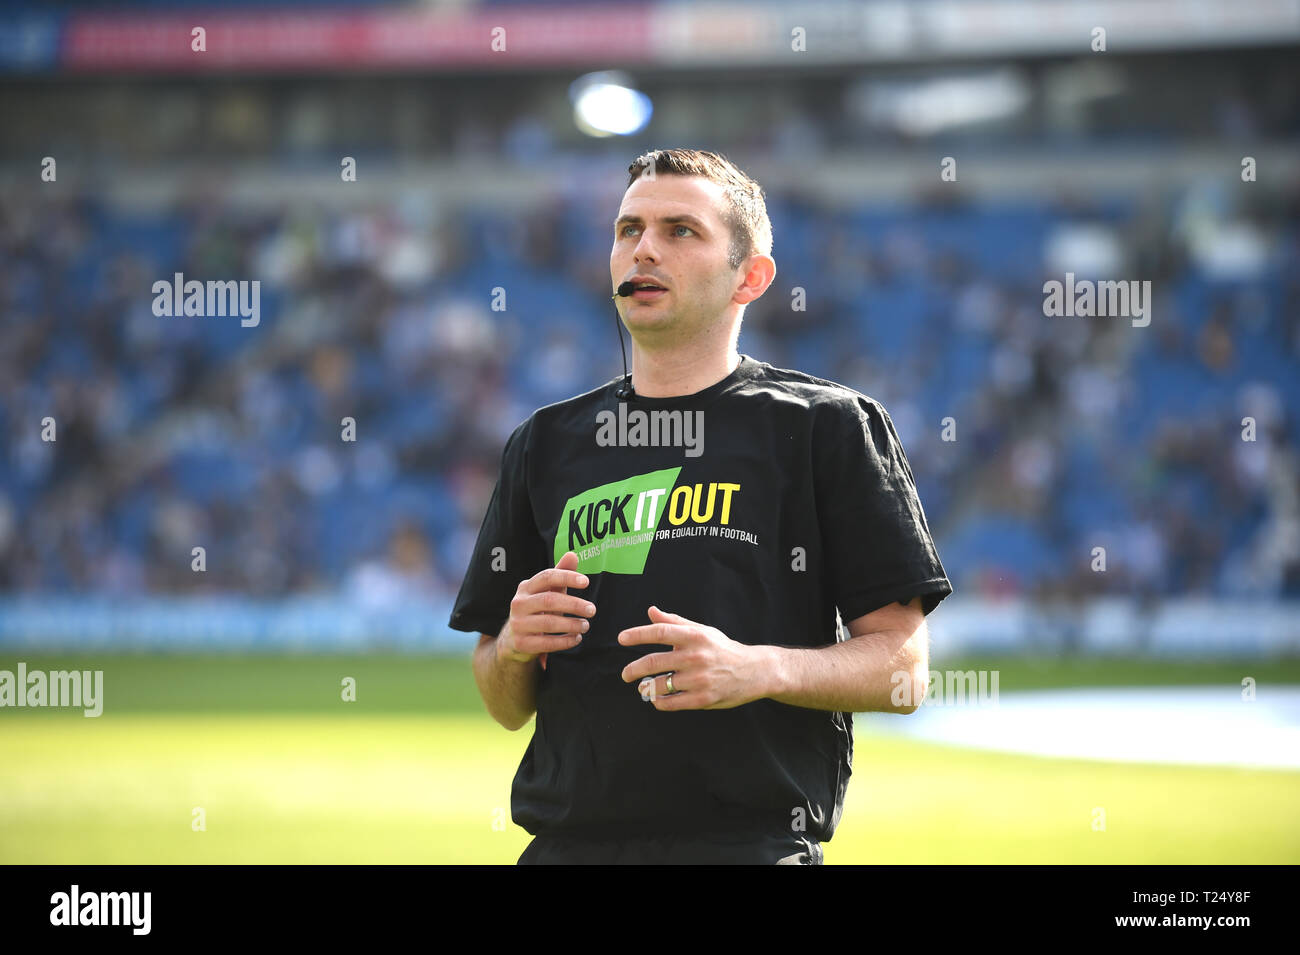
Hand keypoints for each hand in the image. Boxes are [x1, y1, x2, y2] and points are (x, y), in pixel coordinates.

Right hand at [498, 551, 595, 665]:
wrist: (513, 639)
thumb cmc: (537, 610)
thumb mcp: (548, 592)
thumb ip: (561, 574)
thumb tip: (573, 554)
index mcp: (526, 587)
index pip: (547, 576)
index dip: (567, 577)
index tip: (586, 582)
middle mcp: (519, 603)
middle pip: (549, 600)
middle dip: (574, 604)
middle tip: (592, 610)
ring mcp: (518, 624)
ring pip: (549, 623)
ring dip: (572, 624)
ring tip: (586, 625)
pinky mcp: (521, 643)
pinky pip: (546, 643)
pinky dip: (565, 641)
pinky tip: (577, 638)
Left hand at [618, 606, 774, 710]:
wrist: (754, 671)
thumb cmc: (723, 649)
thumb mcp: (702, 631)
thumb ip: (675, 622)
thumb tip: (651, 611)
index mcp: (694, 636)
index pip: (660, 632)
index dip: (638, 634)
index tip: (621, 638)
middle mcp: (695, 656)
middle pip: (654, 662)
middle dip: (633, 669)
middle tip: (625, 674)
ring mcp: (699, 679)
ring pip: (660, 685)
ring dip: (645, 688)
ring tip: (642, 688)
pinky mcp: (703, 699)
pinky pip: (672, 703)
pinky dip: (659, 702)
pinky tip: (657, 699)